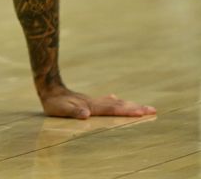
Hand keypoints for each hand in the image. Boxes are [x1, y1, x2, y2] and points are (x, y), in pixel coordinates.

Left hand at [41, 86, 155, 119]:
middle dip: (136, 108)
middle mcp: (95, 102)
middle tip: (153, 110)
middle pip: (118, 105)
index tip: (143, 112)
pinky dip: (114, 101)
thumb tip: (86, 114)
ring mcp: (93, 100)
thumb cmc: (53, 102)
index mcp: (92, 106)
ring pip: (114, 102)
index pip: (113, 110)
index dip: (127, 111)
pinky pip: (105, 101)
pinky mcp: (88, 100)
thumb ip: (73, 111)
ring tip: (142, 107)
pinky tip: (116, 98)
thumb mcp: (60, 109)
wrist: (47, 86)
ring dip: (128, 104)